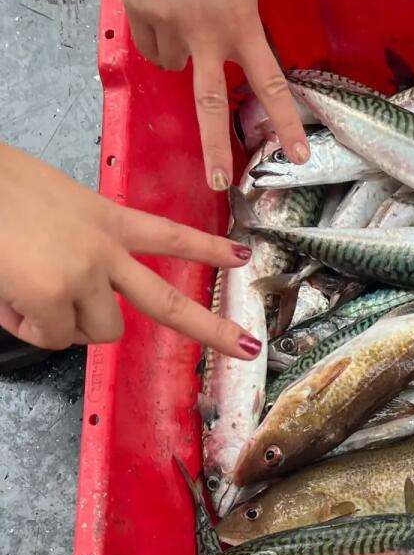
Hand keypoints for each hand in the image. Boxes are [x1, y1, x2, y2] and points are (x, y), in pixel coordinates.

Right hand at [0, 144, 258, 356]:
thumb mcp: (51, 207)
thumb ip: (78, 245)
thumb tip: (72, 300)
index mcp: (103, 216)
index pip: (167, 234)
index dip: (207, 248)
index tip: (242, 255)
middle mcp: (103, 248)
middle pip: (166, 302)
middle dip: (212, 329)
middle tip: (249, 347)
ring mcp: (81, 274)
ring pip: (97, 333)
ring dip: (64, 325)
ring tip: (24, 289)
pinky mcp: (51, 294)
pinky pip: (53, 337)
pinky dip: (26, 325)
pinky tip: (6, 293)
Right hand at [118, 0, 308, 190]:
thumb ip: (237, 25)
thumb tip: (220, 58)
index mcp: (241, 25)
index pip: (271, 85)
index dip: (285, 124)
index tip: (298, 158)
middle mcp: (205, 33)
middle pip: (210, 104)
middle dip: (215, 148)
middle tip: (219, 183)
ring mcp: (169, 25)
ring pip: (172, 65)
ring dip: (178, 54)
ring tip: (182, 14)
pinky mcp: (139, 13)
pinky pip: (149, 44)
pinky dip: (155, 35)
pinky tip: (161, 7)